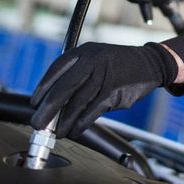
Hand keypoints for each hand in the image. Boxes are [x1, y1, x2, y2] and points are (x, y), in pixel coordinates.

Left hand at [30, 42, 176, 138]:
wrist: (149, 63)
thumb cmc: (117, 64)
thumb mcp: (97, 59)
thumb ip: (77, 75)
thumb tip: (53, 104)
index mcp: (84, 52)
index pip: (57, 69)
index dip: (43, 87)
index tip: (34, 103)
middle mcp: (93, 61)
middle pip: (64, 88)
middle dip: (48, 109)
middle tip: (38, 123)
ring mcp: (104, 76)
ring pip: (77, 103)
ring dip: (63, 121)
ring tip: (56, 132)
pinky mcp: (114, 91)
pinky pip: (92, 111)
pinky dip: (81, 123)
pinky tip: (74, 130)